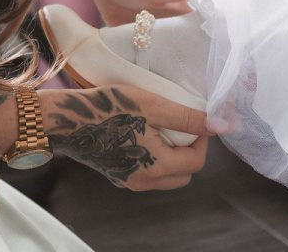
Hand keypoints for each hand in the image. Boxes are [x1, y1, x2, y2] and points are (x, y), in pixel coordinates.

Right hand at [44, 84, 211, 190]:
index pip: (196, 161)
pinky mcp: (115, 175)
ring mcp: (127, 181)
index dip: (203, 138)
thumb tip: (221, 125)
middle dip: (189, 151)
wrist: (66, 120)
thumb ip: (188, 118)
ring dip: (172, 156)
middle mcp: (143, 181)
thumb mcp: (154, 106)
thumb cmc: (110, 109)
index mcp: (156, 167)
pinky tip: (143, 135)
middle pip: (183, 174)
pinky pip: (146, 173)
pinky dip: (154, 158)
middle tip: (181, 125)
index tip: (196, 118)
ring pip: (165, 176)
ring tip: (162, 128)